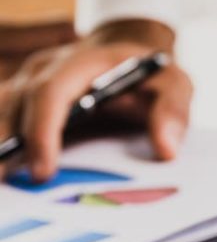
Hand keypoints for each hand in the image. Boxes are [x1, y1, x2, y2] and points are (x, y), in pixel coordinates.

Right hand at [0, 19, 191, 182]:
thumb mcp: (174, 84)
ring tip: (5, 184)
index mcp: (81, 61)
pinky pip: (4, 122)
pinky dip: (4, 146)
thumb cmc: (148, 73)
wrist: (128, 56)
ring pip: (1, 112)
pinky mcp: (21, 101)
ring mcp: (28, 84)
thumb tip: (166, 149)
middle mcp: (45, 69)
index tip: (43, 172)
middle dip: (5, 145)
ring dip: (1, 146)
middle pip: (12, 104)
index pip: (49, 92)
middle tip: (6, 186)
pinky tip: (8, 174)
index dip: (42, 131)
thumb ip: (173, 111)